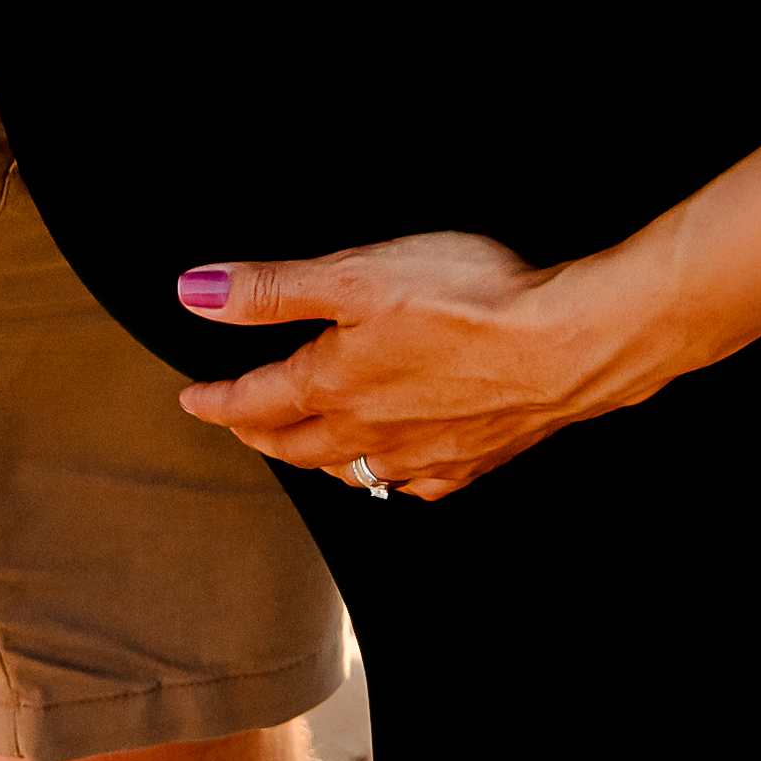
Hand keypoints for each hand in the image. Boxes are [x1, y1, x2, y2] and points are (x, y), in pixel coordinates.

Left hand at [171, 232, 688, 500]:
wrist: (567, 345)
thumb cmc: (469, 300)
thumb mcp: (356, 275)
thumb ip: (273, 289)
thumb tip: (195, 293)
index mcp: (335, 385)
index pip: (256, 401)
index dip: (218, 400)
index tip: (193, 400)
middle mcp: (371, 432)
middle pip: (298, 445)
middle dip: (260, 435)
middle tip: (240, 424)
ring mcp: (424, 454)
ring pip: (353, 470)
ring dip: (318, 459)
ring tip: (307, 445)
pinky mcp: (474, 461)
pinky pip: (415, 484)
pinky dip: (390, 478)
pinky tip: (396, 470)